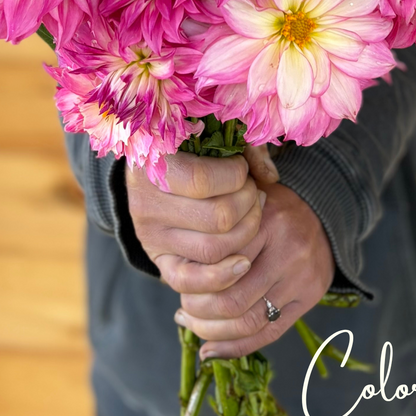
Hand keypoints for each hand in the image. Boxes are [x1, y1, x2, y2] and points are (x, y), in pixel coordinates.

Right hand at [127, 152, 264, 292]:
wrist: (154, 171)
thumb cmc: (190, 146)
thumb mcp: (210, 133)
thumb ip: (243, 146)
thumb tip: (270, 178)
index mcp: (152, 164)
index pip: (202, 180)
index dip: (236, 175)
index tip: (242, 168)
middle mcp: (146, 203)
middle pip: (216, 218)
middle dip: (248, 203)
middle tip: (252, 192)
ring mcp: (151, 235)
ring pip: (212, 250)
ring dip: (245, 232)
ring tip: (252, 214)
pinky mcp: (159, 260)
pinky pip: (189, 281)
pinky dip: (222, 277)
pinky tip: (244, 262)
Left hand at [174, 182, 334, 358]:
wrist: (323, 214)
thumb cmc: (271, 206)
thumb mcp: (246, 197)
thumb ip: (218, 220)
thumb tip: (176, 260)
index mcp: (266, 220)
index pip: (218, 259)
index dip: (191, 276)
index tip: (176, 280)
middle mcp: (287, 252)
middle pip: (231, 297)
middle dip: (199, 310)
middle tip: (182, 309)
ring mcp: (300, 279)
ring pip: (248, 321)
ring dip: (213, 332)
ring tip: (194, 326)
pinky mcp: (308, 300)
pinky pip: (269, 333)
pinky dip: (236, 347)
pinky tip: (212, 349)